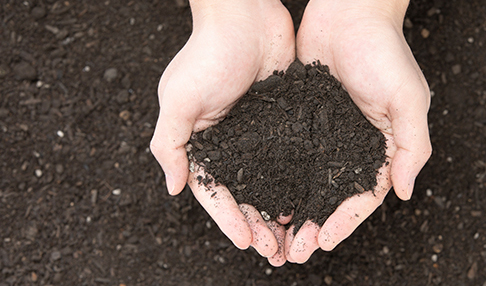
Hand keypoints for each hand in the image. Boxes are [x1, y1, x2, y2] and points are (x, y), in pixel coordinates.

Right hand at [149, 0, 294, 265]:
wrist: (245, 15)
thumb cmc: (207, 53)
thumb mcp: (179, 99)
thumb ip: (172, 144)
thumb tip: (174, 189)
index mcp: (203, 143)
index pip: (215, 191)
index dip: (229, 218)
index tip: (247, 242)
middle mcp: (231, 143)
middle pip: (244, 193)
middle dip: (257, 224)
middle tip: (274, 252)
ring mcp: (259, 134)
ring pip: (270, 182)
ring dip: (278, 211)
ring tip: (292, 238)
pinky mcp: (284, 121)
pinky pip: (292, 158)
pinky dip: (298, 182)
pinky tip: (309, 202)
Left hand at [286, 0, 431, 262]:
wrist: (349, 12)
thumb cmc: (384, 51)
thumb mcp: (409, 99)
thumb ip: (412, 146)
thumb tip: (406, 192)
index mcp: (381, 146)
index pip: (364, 195)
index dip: (346, 221)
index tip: (324, 241)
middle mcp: (352, 145)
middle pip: (333, 196)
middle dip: (316, 225)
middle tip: (295, 251)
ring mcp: (325, 134)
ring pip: (309, 181)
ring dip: (295, 210)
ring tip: (277, 234)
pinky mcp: (302, 119)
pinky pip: (290, 155)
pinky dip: (279, 178)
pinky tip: (264, 195)